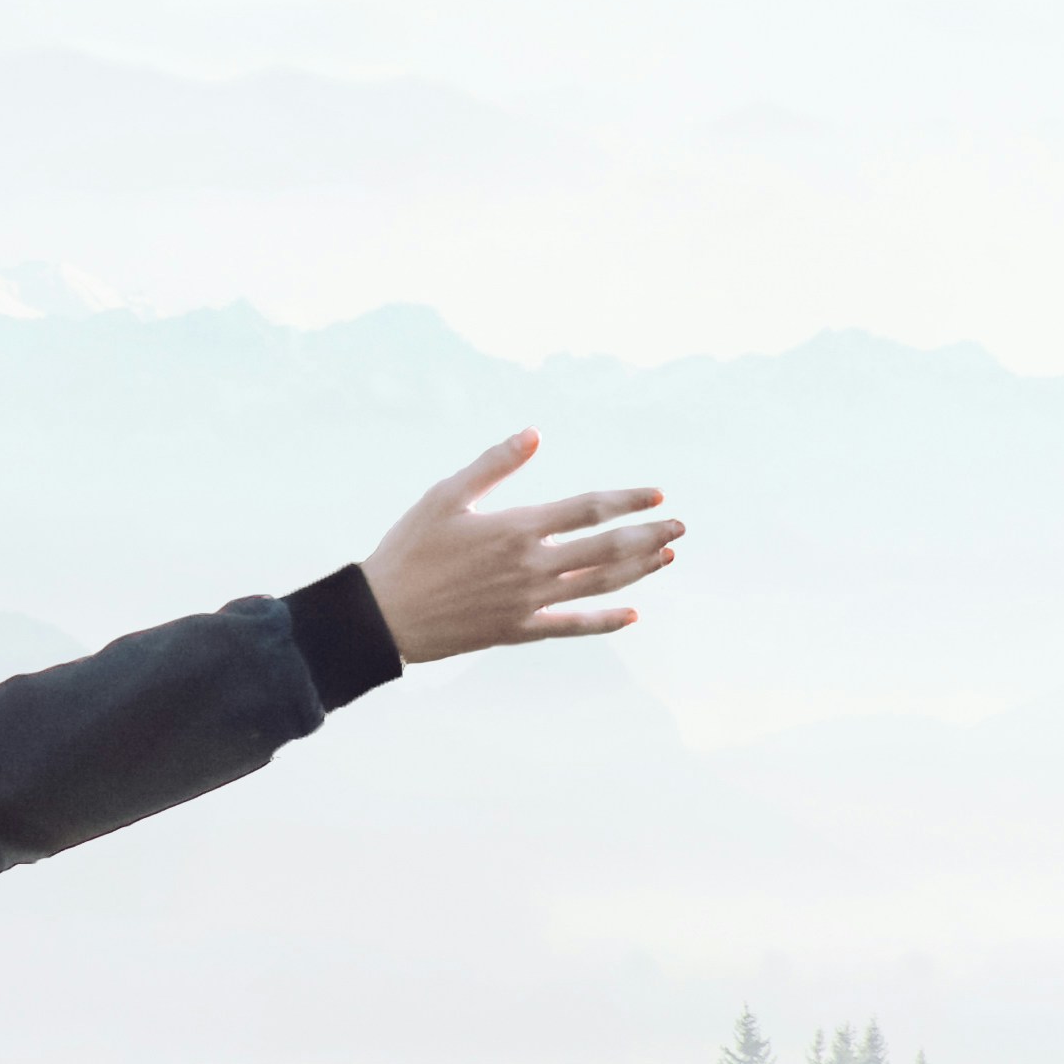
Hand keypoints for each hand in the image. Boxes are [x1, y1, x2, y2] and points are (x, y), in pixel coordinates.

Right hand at [357, 432, 679, 662]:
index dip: (627, 500)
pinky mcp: (520, 629)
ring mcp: (530, 601)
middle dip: (648, 535)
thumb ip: (494, 464)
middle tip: (680, 526)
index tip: (658, 494)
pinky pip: (573, 626)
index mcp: (517, 527)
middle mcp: (532, 565)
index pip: (589, 509)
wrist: (383, 614)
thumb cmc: (409, 548)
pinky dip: (605, 621)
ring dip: (637, 570)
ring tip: (665, 556)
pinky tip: (632, 615)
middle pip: (607, 548)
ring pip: (599, 584)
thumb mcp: (445, 496)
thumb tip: (535, 434)